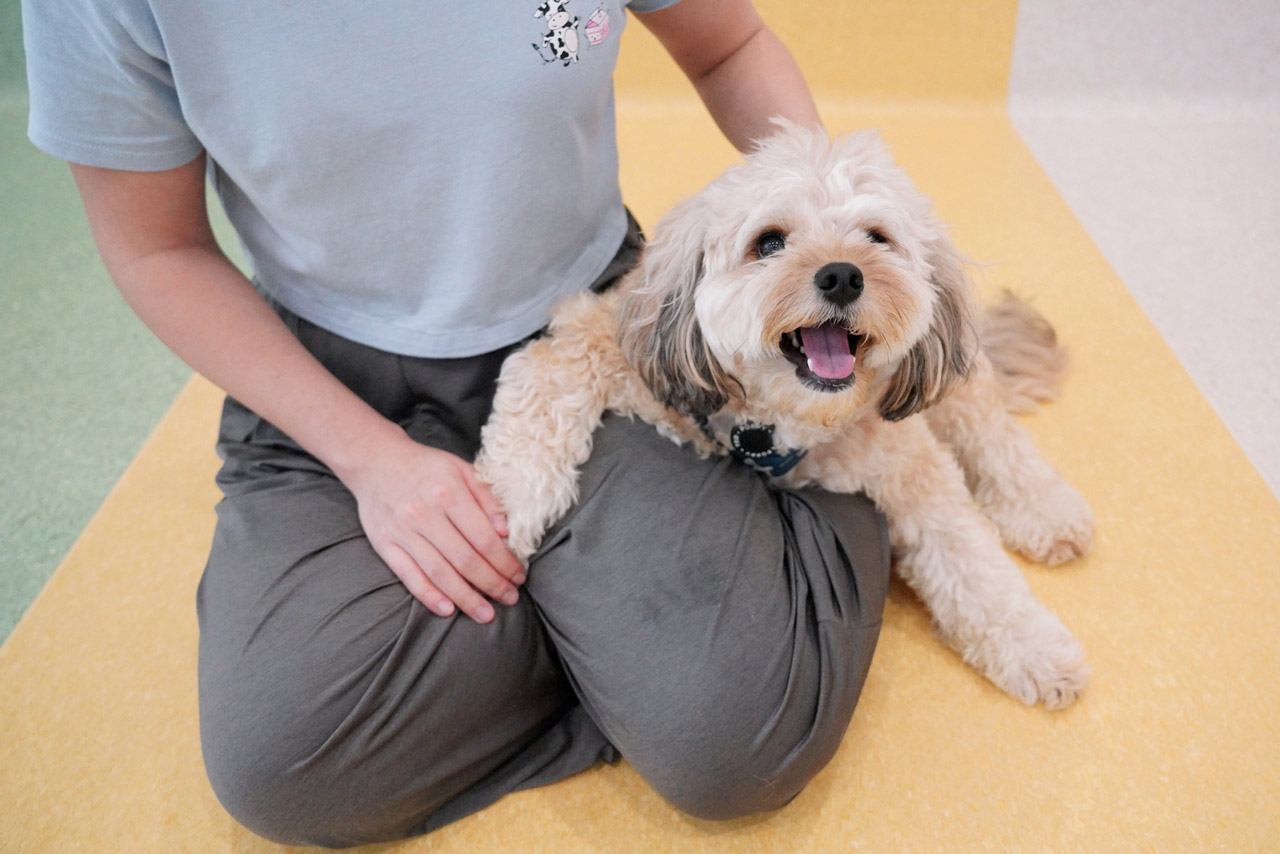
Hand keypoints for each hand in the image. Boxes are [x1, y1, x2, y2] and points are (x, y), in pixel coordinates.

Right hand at [342, 429, 525, 621]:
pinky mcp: (385, 545)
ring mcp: (403, 532)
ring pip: (439, 574)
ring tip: (486, 614)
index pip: (483, 538)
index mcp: (448, 493)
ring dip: (466, 598)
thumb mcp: (462, 469)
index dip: (505, 562)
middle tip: (510, 598)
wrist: (375, 460)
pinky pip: (409, 576)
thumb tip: (506, 531)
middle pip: (465, 560)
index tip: (519, 576)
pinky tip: (448, 610)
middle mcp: (424, 514)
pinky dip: (429, 596)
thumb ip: (486, 498)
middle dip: (492, 584)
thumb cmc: (426, 467)